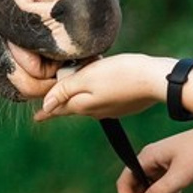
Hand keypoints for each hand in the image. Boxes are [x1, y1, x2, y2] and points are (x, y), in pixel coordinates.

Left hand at [33, 53, 171, 120]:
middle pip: (73, 106)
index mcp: (83, 105)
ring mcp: (111, 109)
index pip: (59, 108)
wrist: (155, 80)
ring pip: (88, 103)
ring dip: (79, 97)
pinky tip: (99, 87)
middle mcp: (96, 111)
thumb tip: (46, 104)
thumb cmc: (121, 74)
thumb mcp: (87, 77)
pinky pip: (103, 100)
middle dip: (62, 103)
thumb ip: (65, 90)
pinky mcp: (124, 104)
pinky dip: (96, 94)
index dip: (46, 110)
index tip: (36, 117)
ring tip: (73, 91)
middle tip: (51, 102)